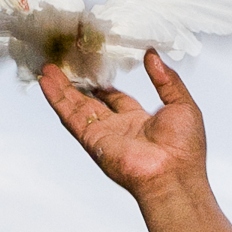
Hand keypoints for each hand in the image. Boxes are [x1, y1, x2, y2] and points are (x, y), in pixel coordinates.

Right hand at [38, 50, 208, 202]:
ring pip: (76, 108)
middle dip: (78, 86)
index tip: (98, 72)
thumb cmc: (184, 150)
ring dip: (62, 89)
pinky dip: (57, 99)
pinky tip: (47, 83)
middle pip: (92, 103)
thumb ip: (167, 80)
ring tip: (48, 70)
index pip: (119, 100)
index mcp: (141, 122)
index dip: (108, 87)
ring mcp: (103, 135)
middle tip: (66, 70)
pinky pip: (71, 117)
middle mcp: (119, 129)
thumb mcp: (183, 104)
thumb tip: (153, 57)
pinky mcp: (92, 140)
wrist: (173, 174)